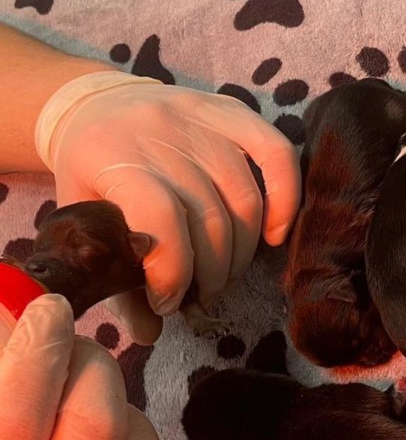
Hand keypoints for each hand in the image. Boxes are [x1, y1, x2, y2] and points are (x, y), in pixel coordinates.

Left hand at [35, 73, 300, 342]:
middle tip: (200, 295)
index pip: (160, 217)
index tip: (167, 302)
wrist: (97, 105)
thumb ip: (115, 280)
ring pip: (244, 199)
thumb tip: (150, 334)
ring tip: (223, 276)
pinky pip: (276, 152)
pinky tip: (274, 236)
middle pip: (208, 217)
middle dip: (210, 274)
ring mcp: (199, 118)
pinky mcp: (232, 112)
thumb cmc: (93, 176)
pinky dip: (285, 199)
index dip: (173, 270)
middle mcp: (158, 131)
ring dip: (240, 254)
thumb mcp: (86, 223)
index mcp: (110, 156)